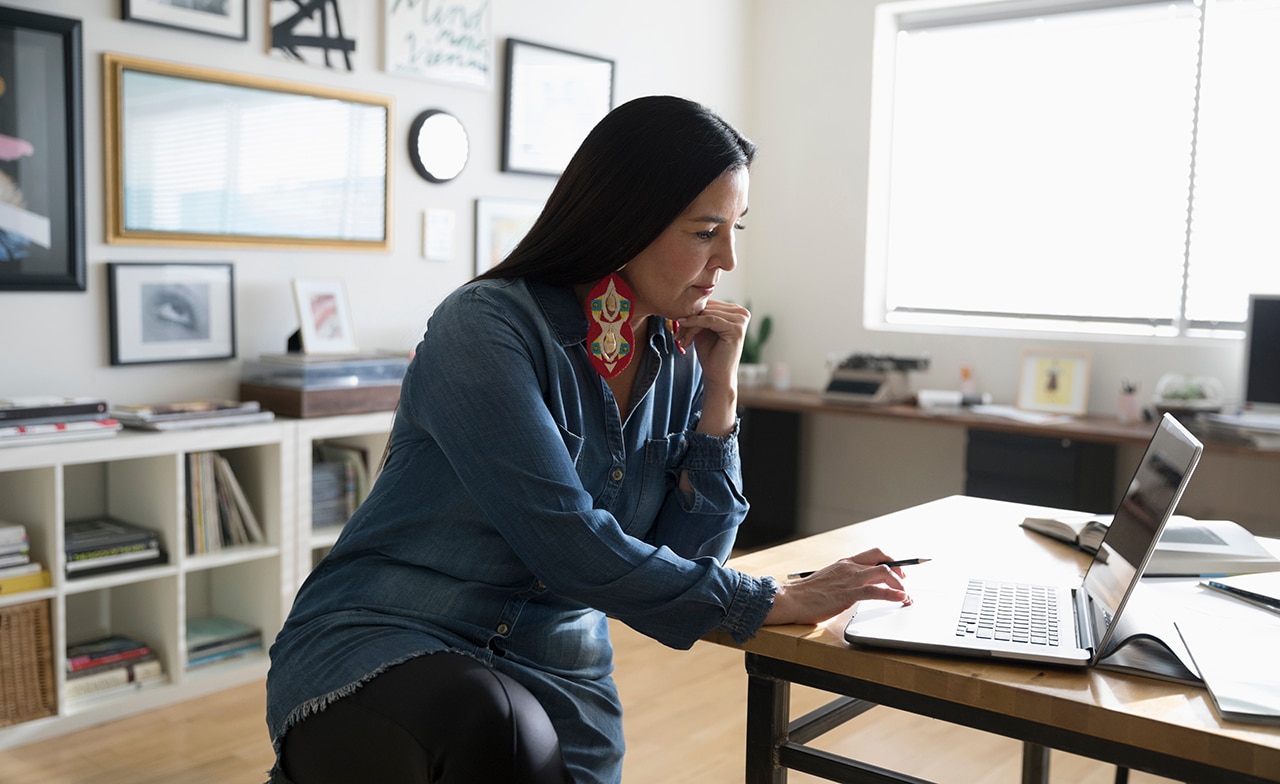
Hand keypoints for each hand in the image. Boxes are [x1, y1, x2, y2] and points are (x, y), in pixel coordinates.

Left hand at [674, 299, 748, 390]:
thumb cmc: (710, 353)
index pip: (710, 303)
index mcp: (736, 310)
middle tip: (677, 334)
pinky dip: (694, 323)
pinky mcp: (736, 329)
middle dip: (689, 319)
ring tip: (680, 338)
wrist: (717, 375)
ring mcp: (741, 320)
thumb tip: (685, 297)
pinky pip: (710, 320)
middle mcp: (742, 312)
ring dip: (690, 325)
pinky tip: (683, 326)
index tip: (677, 325)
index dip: (692, 312)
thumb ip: (700, 313)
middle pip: (708, 307)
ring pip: (706, 313)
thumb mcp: (703, 328)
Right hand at [763, 548, 912, 625]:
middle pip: (882, 558)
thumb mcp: (828, 581)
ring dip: (900, 583)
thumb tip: (857, 589)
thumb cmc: (806, 594)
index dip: (890, 560)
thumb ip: (843, 581)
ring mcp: (850, 579)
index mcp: (844, 563)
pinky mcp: (849, 594)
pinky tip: (901, 598)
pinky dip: (893, 594)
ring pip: (883, 572)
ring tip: (906, 594)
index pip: (873, 554)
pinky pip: (877, 591)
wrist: (791, 599)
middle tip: (904, 581)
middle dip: (898, 568)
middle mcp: (849, 567)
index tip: (898, 570)